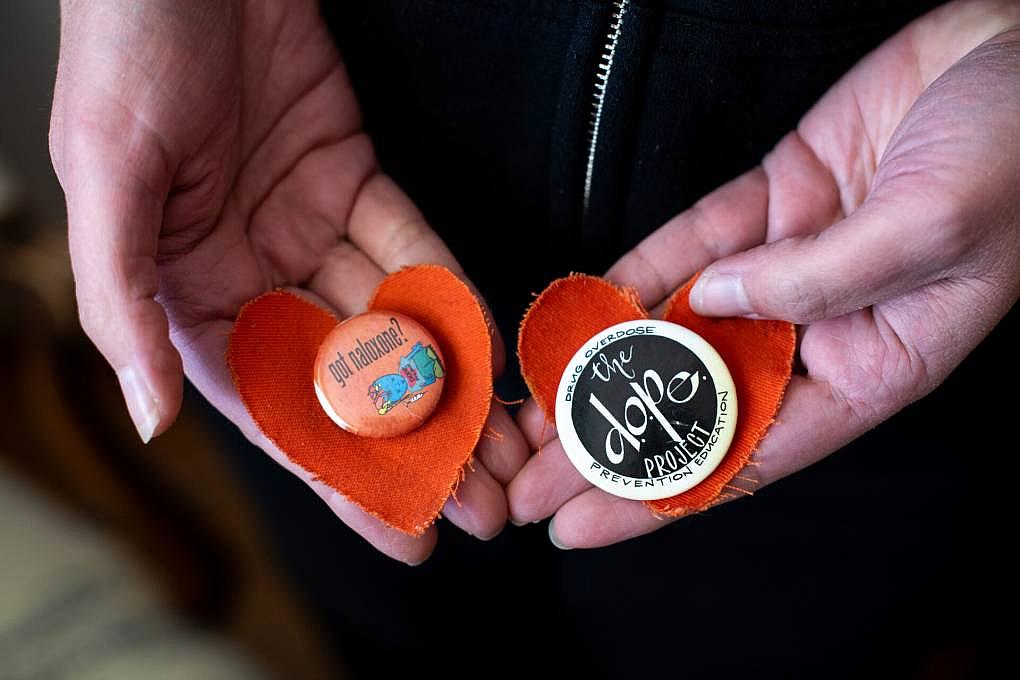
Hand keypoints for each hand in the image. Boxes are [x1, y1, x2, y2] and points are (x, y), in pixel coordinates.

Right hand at [49, 0, 526, 563]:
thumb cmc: (124, 51)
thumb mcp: (107, 177)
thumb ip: (124, 302)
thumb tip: (151, 419)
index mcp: (184, 290)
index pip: (273, 407)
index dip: (339, 477)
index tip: (404, 534)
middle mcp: (250, 271)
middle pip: (347, 381)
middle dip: (416, 449)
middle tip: (486, 511)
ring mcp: (304, 227)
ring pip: (390, 325)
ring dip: (451, 387)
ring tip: (507, 452)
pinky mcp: (350, 177)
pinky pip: (410, 247)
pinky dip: (451, 298)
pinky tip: (491, 353)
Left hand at [508, 0, 1019, 547]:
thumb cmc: (1016, 148)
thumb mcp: (931, 230)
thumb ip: (817, 278)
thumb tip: (714, 303)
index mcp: (877, 364)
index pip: (749, 451)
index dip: (659, 493)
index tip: (581, 521)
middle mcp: (824, 325)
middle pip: (696, 401)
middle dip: (608, 445)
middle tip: (527, 484)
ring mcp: (791, 262)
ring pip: (678, 328)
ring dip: (601, 368)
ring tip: (530, 415)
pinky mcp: (772, 199)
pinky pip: (688, 243)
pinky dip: (633, 274)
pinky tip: (577, 314)